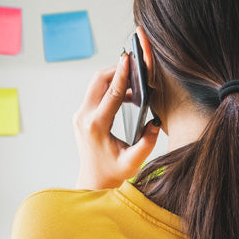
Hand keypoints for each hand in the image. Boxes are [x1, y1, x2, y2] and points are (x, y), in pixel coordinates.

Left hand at [73, 53, 160, 189]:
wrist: (94, 180)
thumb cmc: (114, 172)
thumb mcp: (134, 161)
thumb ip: (147, 142)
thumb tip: (156, 122)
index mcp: (96, 126)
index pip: (111, 93)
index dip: (122, 74)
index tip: (129, 58)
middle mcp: (85, 117)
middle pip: (99, 80)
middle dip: (116, 69)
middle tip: (135, 65)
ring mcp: (81, 115)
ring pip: (96, 84)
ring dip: (114, 78)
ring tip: (135, 82)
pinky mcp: (83, 115)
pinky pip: (96, 93)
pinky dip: (111, 88)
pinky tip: (128, 95)